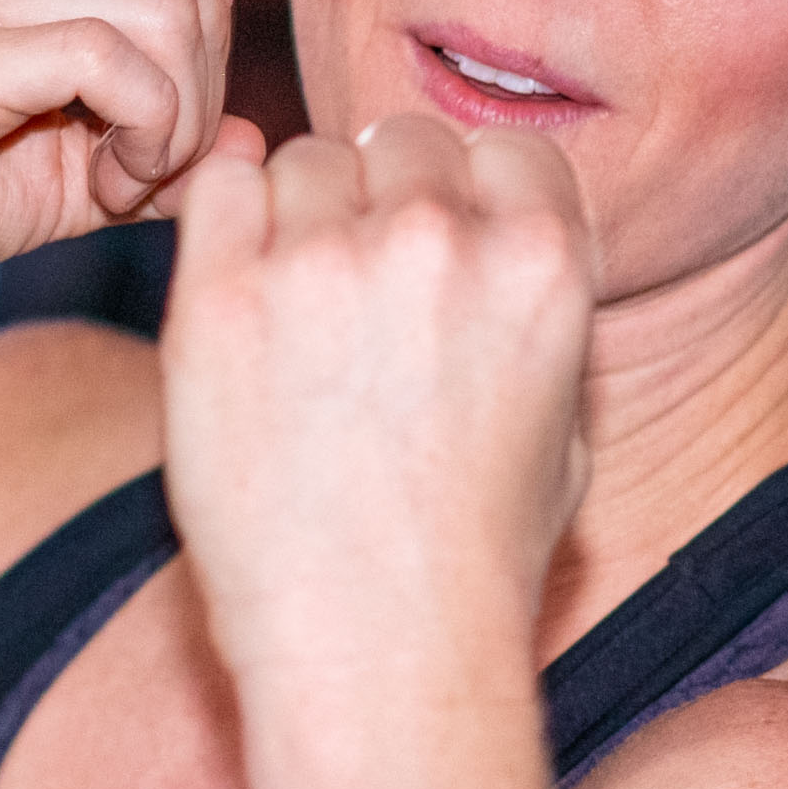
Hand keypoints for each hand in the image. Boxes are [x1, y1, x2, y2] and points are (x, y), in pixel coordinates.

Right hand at [0, 0, 233, 323]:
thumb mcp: (53, 174)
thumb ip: (154, 147)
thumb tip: (256, 139)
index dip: (201, 83)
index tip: (143, 165)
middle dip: (198, 101)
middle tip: (131, 179)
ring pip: (176, 14)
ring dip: (173, 124)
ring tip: (110, 186)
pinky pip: (118, 60)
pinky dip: (143, 137)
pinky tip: (96, 189)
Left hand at [161, 109, 597, 678]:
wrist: (371, 645)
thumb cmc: (475, 555)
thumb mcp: (568, 427)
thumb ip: (539, 309)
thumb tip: (504, 232)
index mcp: (540, 261)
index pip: (504, 150)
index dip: (474, 197)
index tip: (448, 256)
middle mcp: (437, 240)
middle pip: (403, 143)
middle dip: (386, 201)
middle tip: (365, 297)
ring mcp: (321, 262)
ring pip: (307, 160)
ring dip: (305, 215)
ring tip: (304, 319)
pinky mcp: (219, 296)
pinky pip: (218, 187)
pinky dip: (227, 220)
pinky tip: (246, 297)